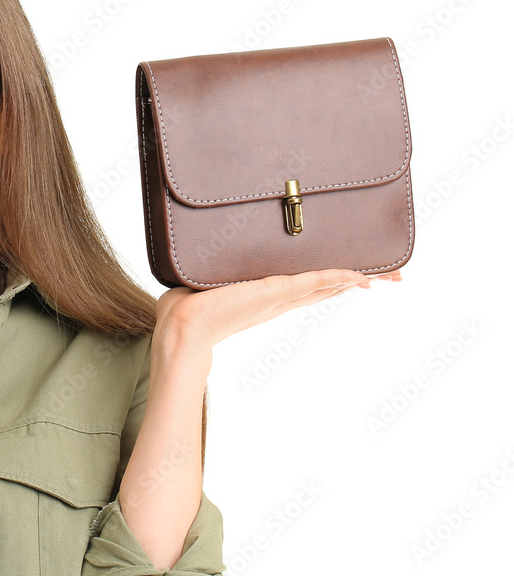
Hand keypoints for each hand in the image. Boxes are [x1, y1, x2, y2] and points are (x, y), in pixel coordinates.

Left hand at [154, 269, 402, 352]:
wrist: (181, 328)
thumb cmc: (185, 308)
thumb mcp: (210, 280)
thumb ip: (220, 268)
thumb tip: (212, 247)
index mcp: (267, 296)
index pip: (309, 286)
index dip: (336, 280)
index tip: (360, 275)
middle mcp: (278, 299)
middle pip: (328, 287)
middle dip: (361, 279)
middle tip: (393, 275)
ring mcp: (279, 298)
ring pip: (327, 286)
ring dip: (359, 279)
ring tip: (391, 276)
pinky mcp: (274, 293)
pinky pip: (313, 283)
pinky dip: (338, 279)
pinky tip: (361, 277)